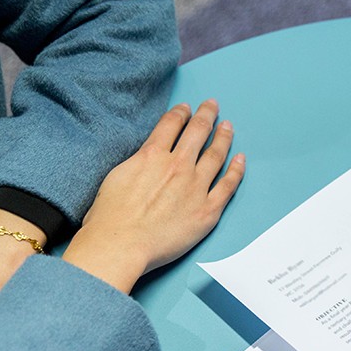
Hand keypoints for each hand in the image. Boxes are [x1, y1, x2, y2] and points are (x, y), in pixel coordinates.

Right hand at [62, 100, 244, 292]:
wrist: (121, 244)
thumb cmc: (110, 217)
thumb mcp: (117, 175)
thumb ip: (138, 161)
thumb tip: (148, 157)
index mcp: (152, 155)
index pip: (171, 124)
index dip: (181, 113)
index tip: (186, 108)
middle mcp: (178, 166)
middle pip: (197, 132)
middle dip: (206, 115)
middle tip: (213, 106)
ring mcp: (195, 187)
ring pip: (216, 154)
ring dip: (223, 137)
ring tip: (228, 127)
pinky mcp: (207, 210)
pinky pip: (228, 186)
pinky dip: (236, 170)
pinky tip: (241, 159)